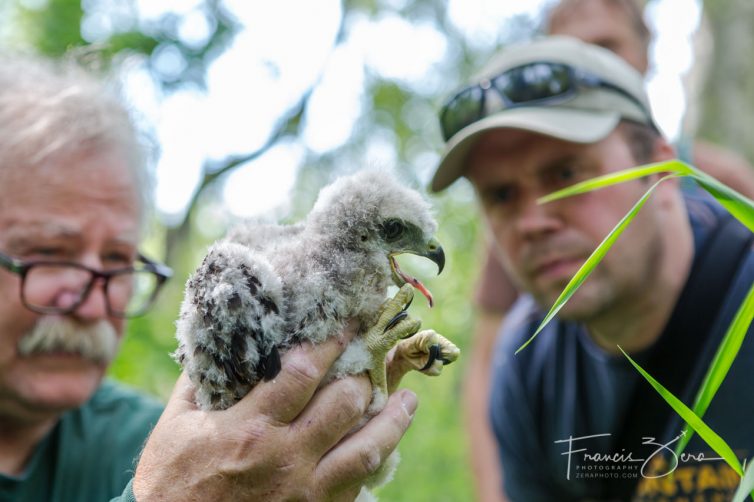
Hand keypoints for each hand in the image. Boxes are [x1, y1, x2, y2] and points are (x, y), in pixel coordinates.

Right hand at [133, 321, 417, 500]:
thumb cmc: (170, 484)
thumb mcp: (175, 427)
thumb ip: (199, 383)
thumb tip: (220, 342)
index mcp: (250, 428)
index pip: (303, 373)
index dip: (331, 344)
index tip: (347, 325)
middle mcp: (285, 457)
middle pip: (345, 405)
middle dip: (365, 376)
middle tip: (373, 360)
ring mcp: (306, 490)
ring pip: (367, 449)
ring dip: (393, 420)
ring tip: (408, 400)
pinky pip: (359, 484)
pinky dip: (377, 460)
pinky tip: (385, 445)